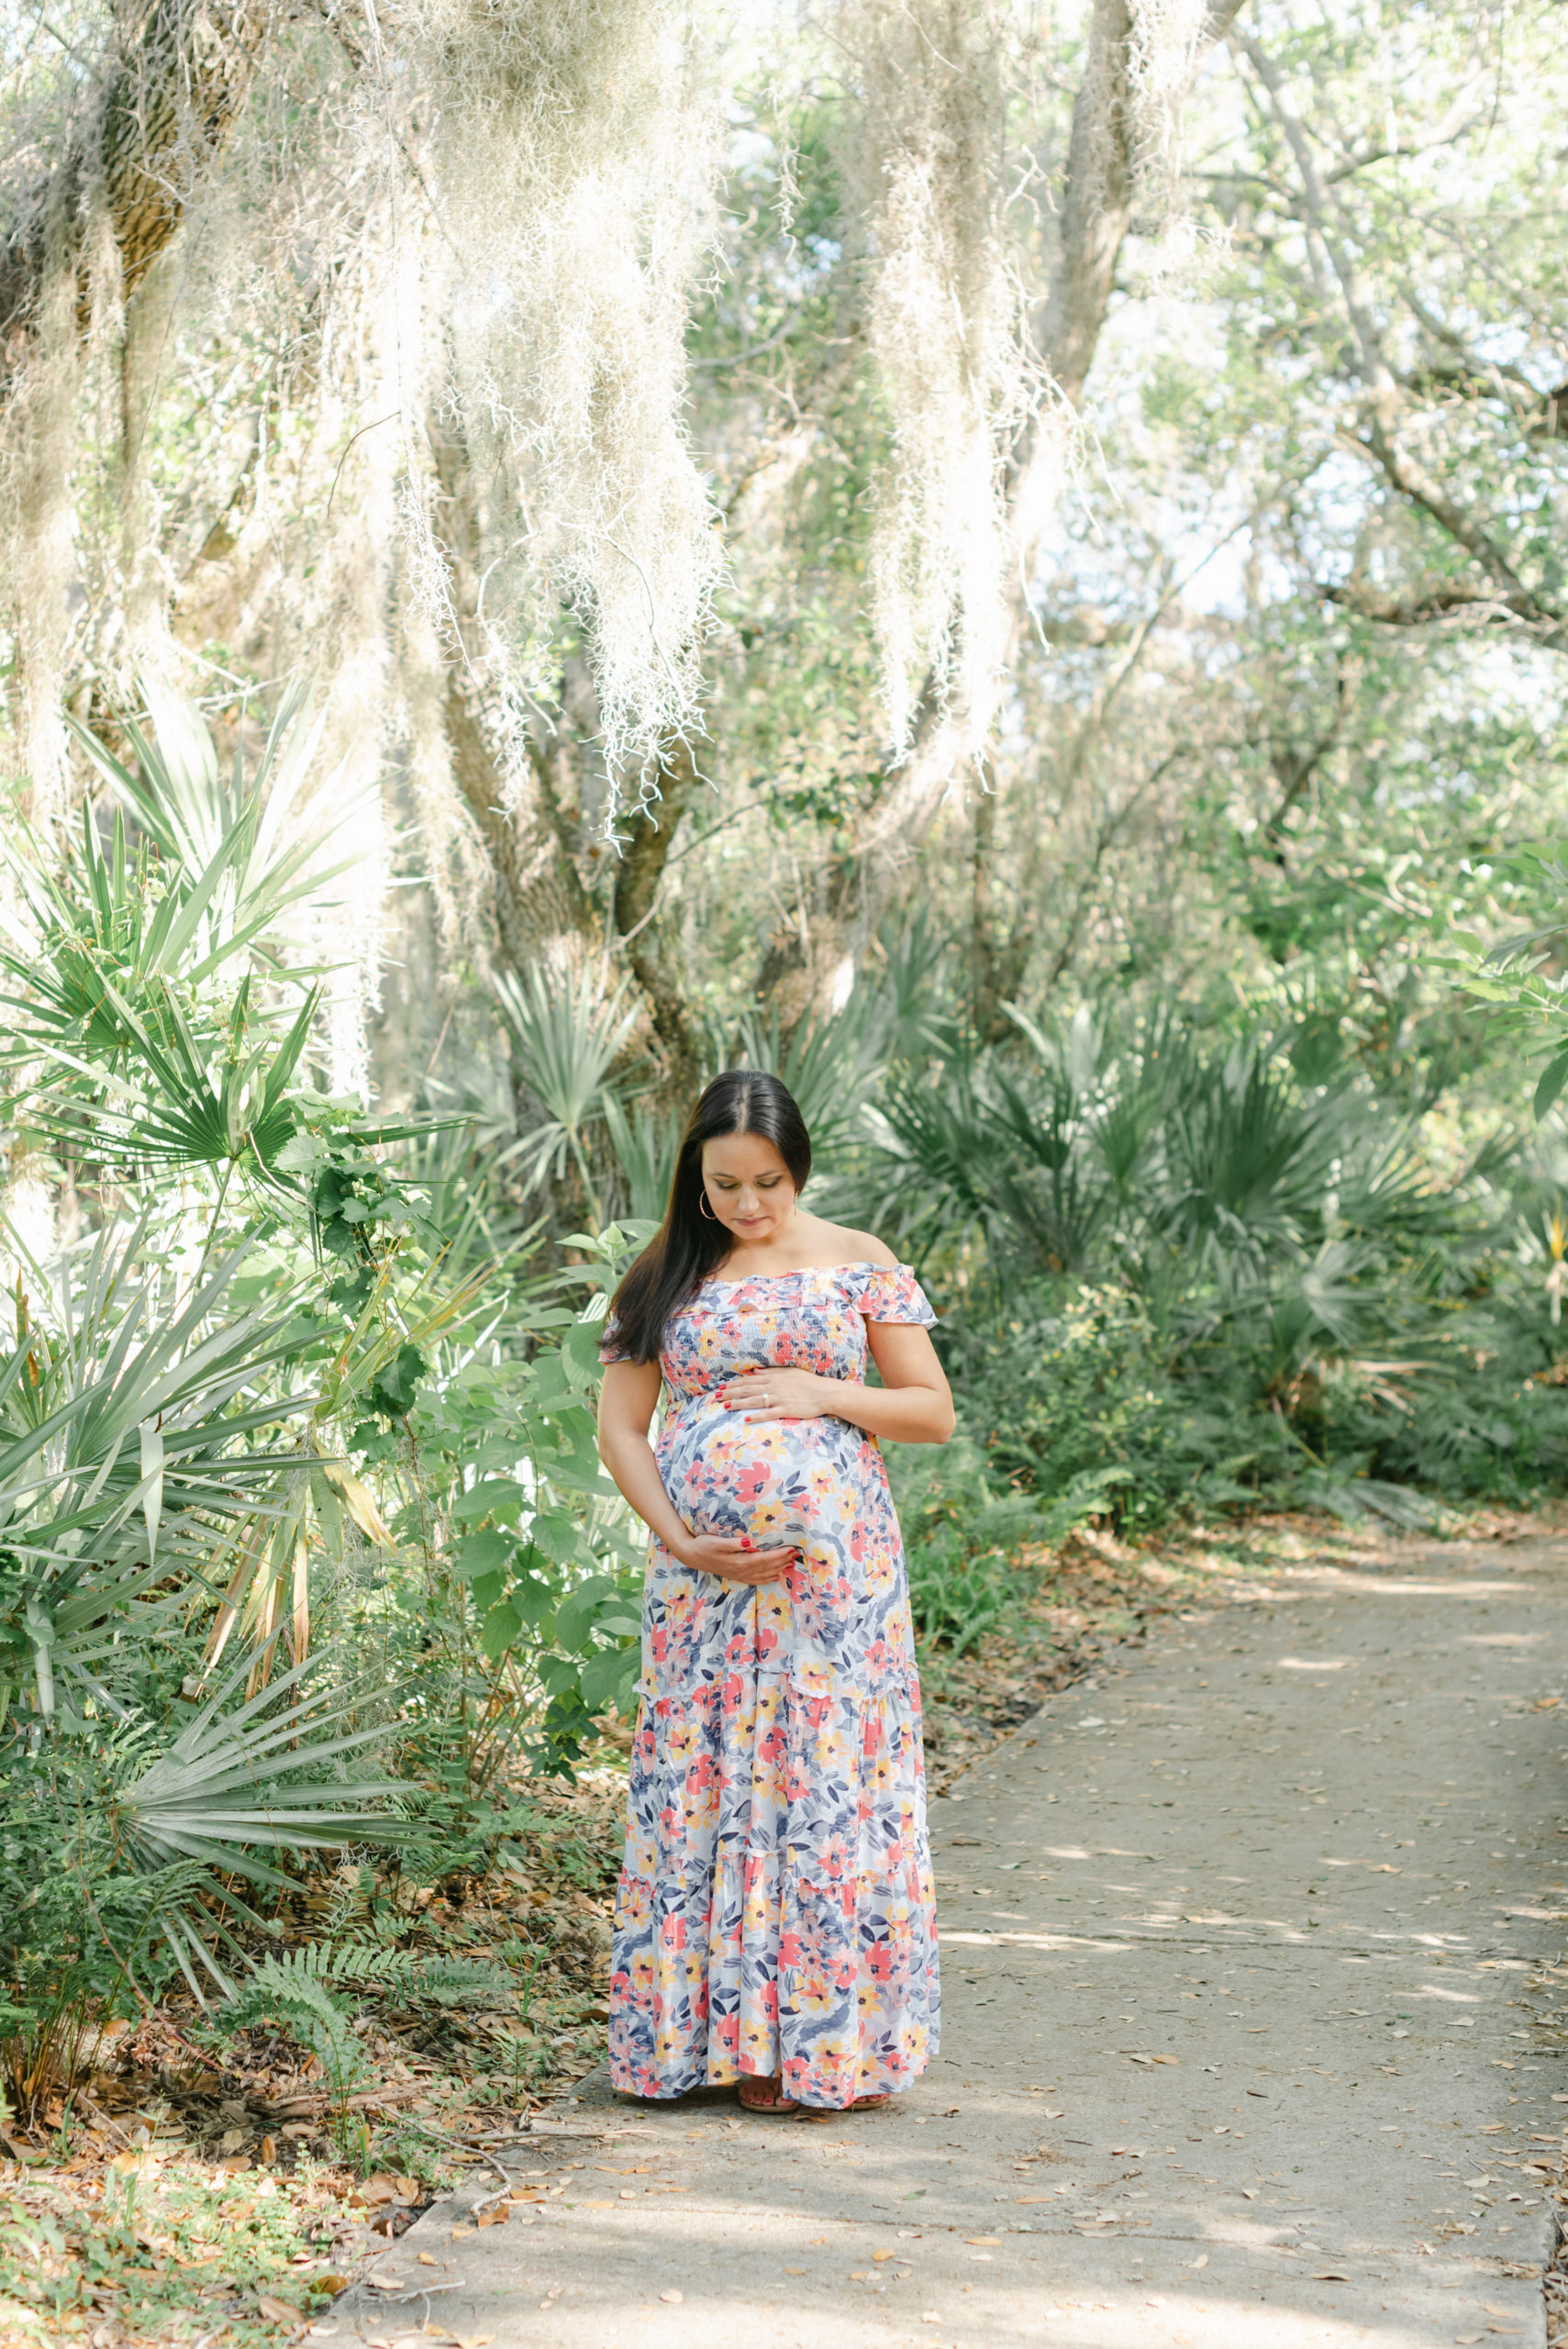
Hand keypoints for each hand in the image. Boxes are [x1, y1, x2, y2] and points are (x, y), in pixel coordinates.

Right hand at [675, 1532, 797, 1584]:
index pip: (763, 1559)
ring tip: (791, 1564)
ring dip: (778, 1569)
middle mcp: (740, 1570)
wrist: (691, 1556)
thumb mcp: (716, 1541)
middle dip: (782, 1561)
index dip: (778, 1555)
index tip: (791, 1549)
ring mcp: (739, 1575)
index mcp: (738, 1561)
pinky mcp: (736, 1575)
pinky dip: (768, 1578)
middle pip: (766, 1567)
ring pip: (763, 1574)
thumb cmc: (703, 1545)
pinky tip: (776, 1576)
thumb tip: (750, 1543)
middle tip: (796, 1554)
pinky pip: (756, 1580)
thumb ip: (734, 1544)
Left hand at [721, 1367, 831, 1421]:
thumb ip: (771, 1372)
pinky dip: (757, 1416)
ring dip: (738, 1403)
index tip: (722, 1388)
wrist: (825, 1393)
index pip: (749, 1380)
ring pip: (755, 1401)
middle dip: (730, 1393)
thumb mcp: (789, 1372)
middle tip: (716, 1398)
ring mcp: (780, 1398)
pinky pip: (769, 1413)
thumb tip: (753, 1370)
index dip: (734, 1384)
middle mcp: (774, 1387)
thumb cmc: (809, 1382)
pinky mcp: (786, 1410)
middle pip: (748, 1390)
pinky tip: (745, 1419)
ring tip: (725, 1407)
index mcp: (774, 1378)